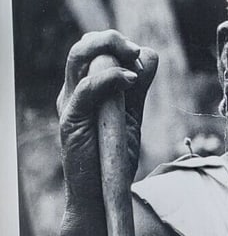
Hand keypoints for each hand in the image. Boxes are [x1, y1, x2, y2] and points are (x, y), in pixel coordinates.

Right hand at [58, 30, 157, 206]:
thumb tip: (149, 55)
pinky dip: (110, 78)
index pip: (95, 48)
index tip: (141, 58)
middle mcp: (74, 91)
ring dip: (108, 49)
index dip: (118, 46)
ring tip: (132, 58)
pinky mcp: (71, 120)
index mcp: (85, 88)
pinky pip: (86, 87)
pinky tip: (130, 80)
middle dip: (112, 40)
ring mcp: (70, 104)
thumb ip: (136, 89)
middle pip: (84, 45)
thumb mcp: (130, 117)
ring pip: (79, 56)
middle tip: (135, 51)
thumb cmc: (112, 159)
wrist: (99, 195)